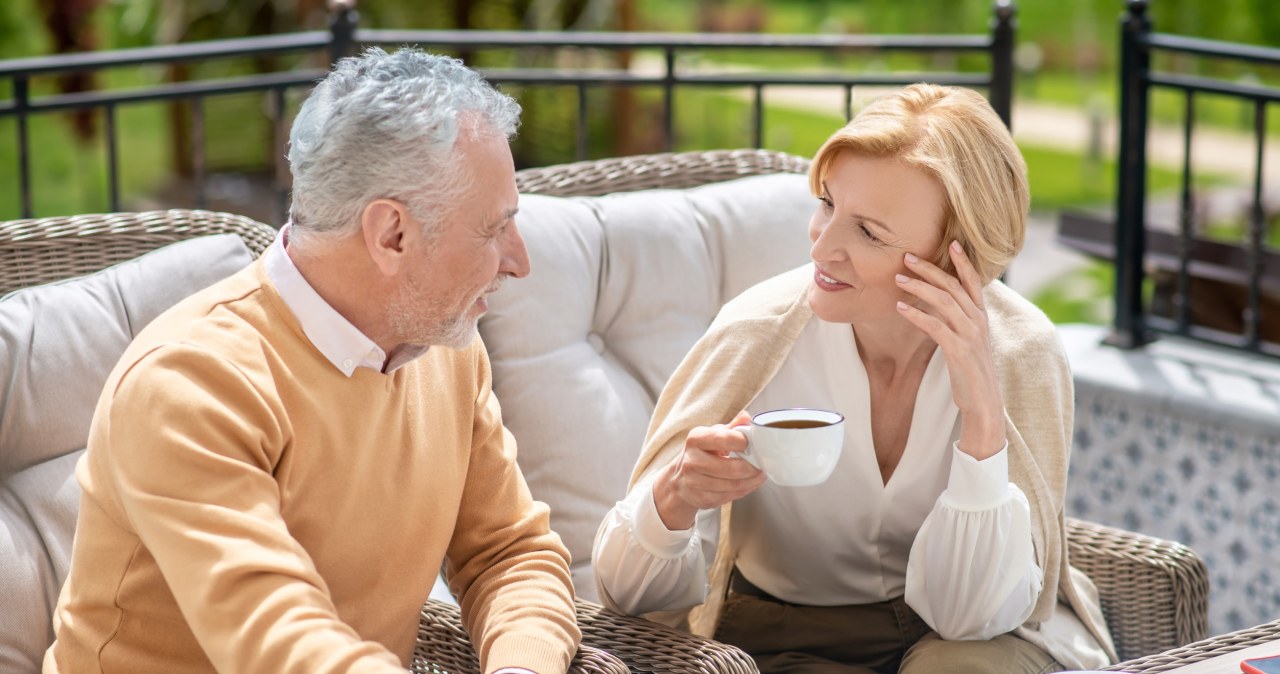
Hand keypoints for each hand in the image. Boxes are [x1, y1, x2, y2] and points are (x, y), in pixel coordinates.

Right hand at [651, 411, 765, 530]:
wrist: (680, 479)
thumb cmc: (701, 453)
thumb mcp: (712, 435)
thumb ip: (731, 427)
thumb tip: (746, 418)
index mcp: (695, 439)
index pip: (723, 439)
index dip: (743, 442)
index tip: (752, 443)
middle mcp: (691, 461)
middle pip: (731, 468)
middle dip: (752, 467)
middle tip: (761, 465)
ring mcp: (694, 482)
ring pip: (733, 485)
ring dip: (752, 481)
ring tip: (759, 475)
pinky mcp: (700, 499)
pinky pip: (730, 497)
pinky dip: (744, 491)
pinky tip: (748, 484)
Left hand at [894, 241, 1006, 458]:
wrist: (984, 404)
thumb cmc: (971, 373)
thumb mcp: (968, 342)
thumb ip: (959, 322)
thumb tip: (940, 305)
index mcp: (981, 318)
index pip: (974, 283)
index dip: (963, 262)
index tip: (952, 243)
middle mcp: (978, 323)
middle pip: (953, 286)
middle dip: (930, 269)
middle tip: (907, 257)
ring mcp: (970, 336)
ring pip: (944, 302)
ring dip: (919, 288)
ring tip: (899, 279)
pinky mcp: (959, 351)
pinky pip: (936, 327)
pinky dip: (917, 315)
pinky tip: (900, 308)